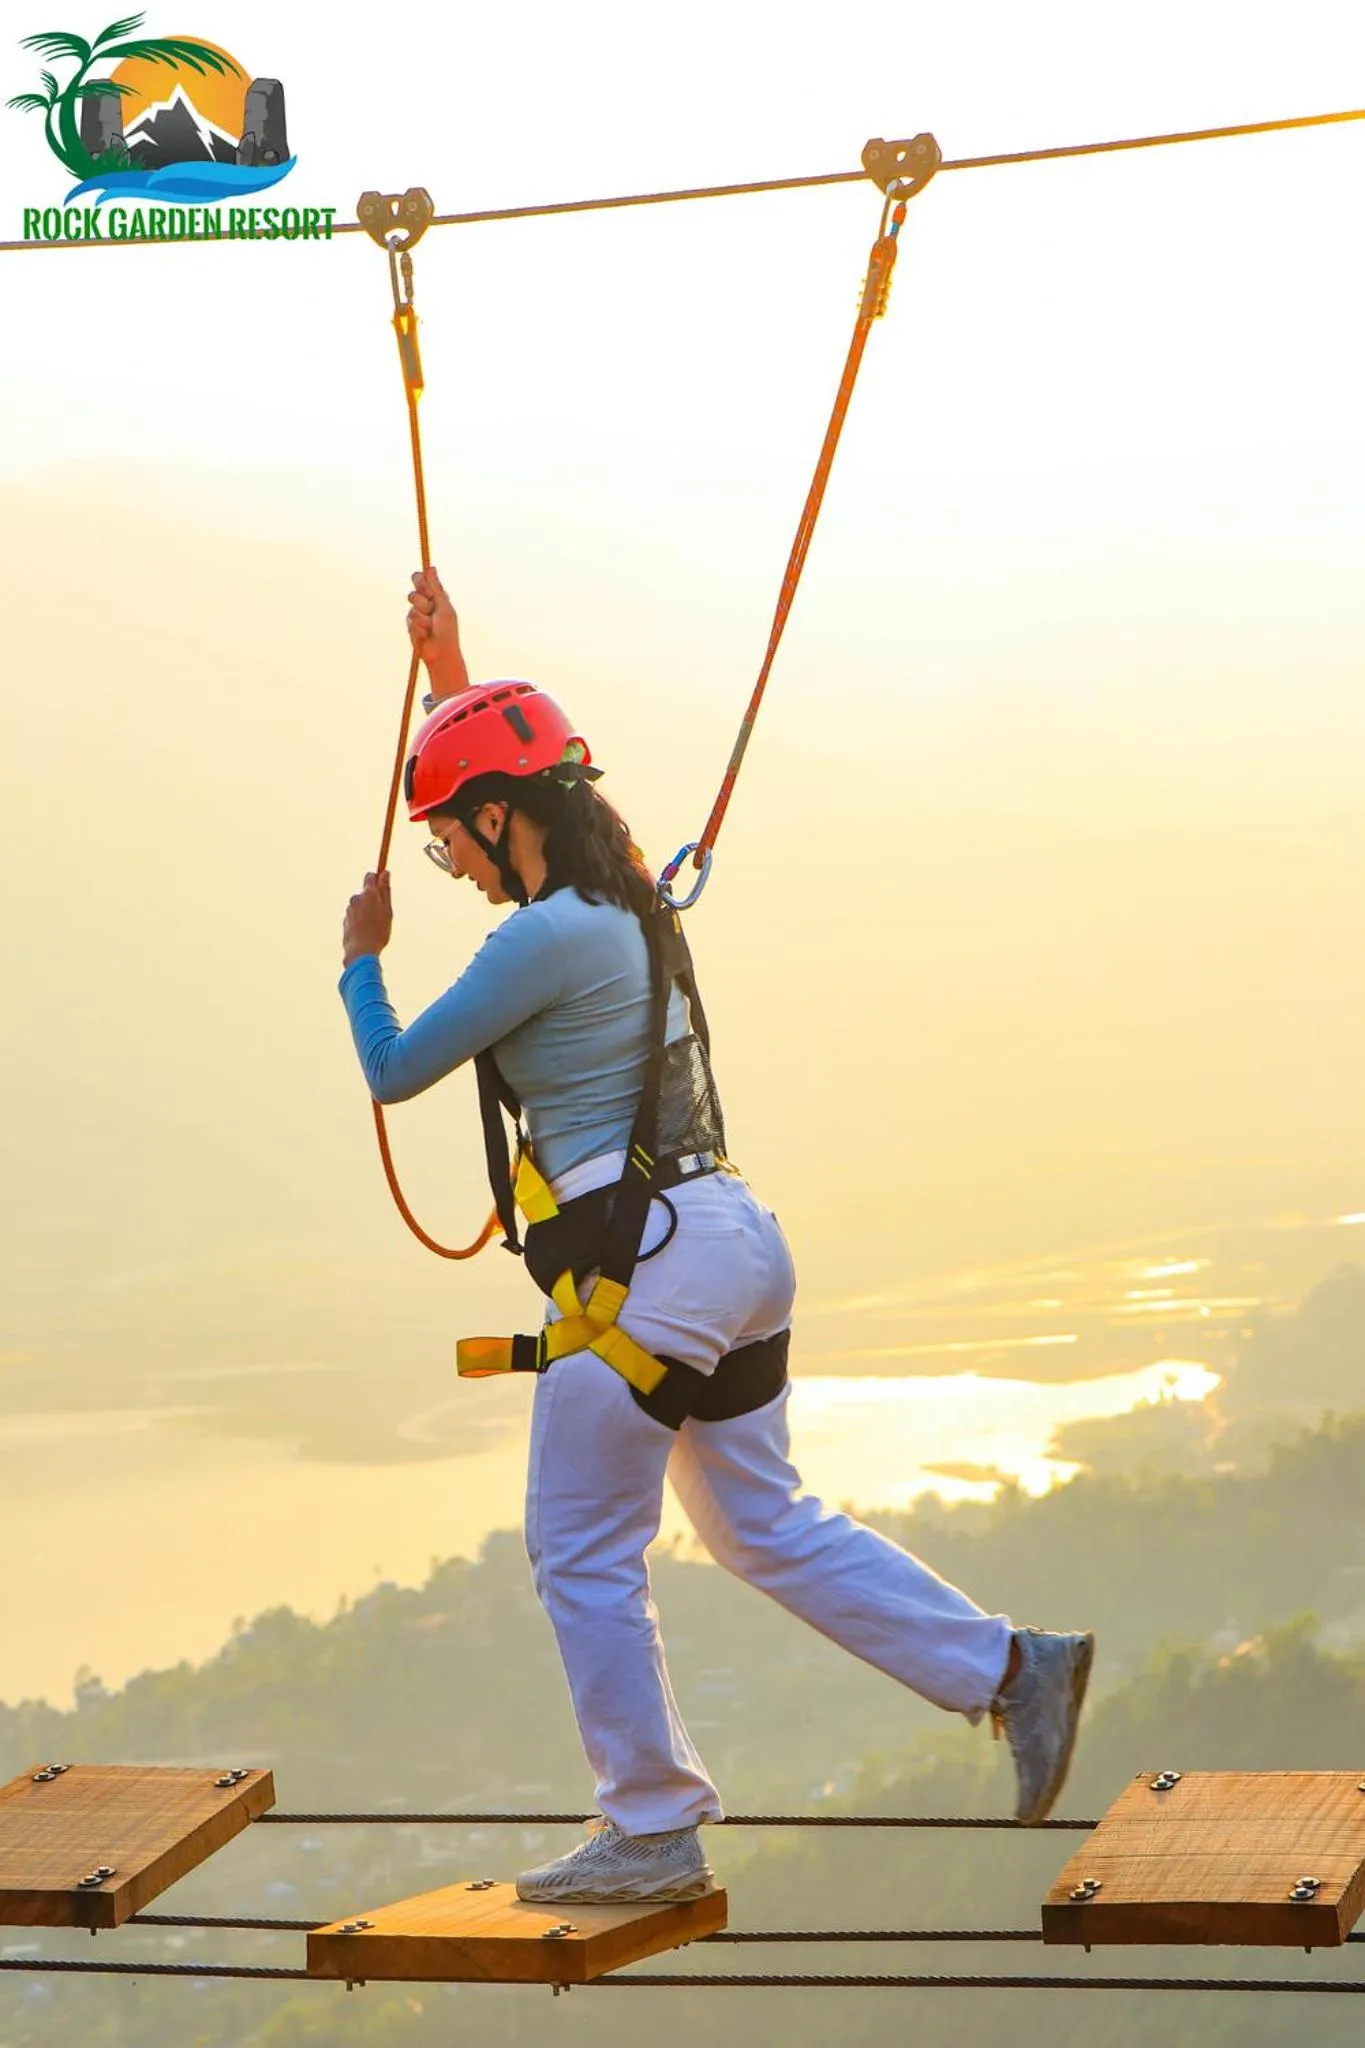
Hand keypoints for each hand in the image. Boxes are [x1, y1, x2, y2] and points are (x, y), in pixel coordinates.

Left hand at [343, 872, 392, 966]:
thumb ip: (385, 891)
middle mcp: (356, 898)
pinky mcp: (345, 920)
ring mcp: (349, 910)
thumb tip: (385, 873)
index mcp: (368, 894)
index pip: (370, 877)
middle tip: (383, 914)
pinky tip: (366, 932)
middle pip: (365, 893)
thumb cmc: (378, 931)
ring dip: (366, 912)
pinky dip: (360, 921)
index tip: (383, 886)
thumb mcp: (387, 910)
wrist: (361, 951)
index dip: (377, 879)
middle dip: (373, 900)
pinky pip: (355, 916)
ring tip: (375, 927)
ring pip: (360, 906)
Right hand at [407, 566, 469, 698]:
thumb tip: (431, 567)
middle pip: (414, 591)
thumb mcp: (443, 606)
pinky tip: (426, 635)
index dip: (421, 582)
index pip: (422, 580)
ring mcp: (416, 614)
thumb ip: (436, 587)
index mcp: (436, 597)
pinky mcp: (410, 625)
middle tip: (431, 609)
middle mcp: (425, 604)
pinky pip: (411, 620)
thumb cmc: (448, 631)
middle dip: (422, 600)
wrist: (441, 653)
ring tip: (431, 627)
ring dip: (424, 617)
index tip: (427, 589)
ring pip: (412, 606)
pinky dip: (420, 628)